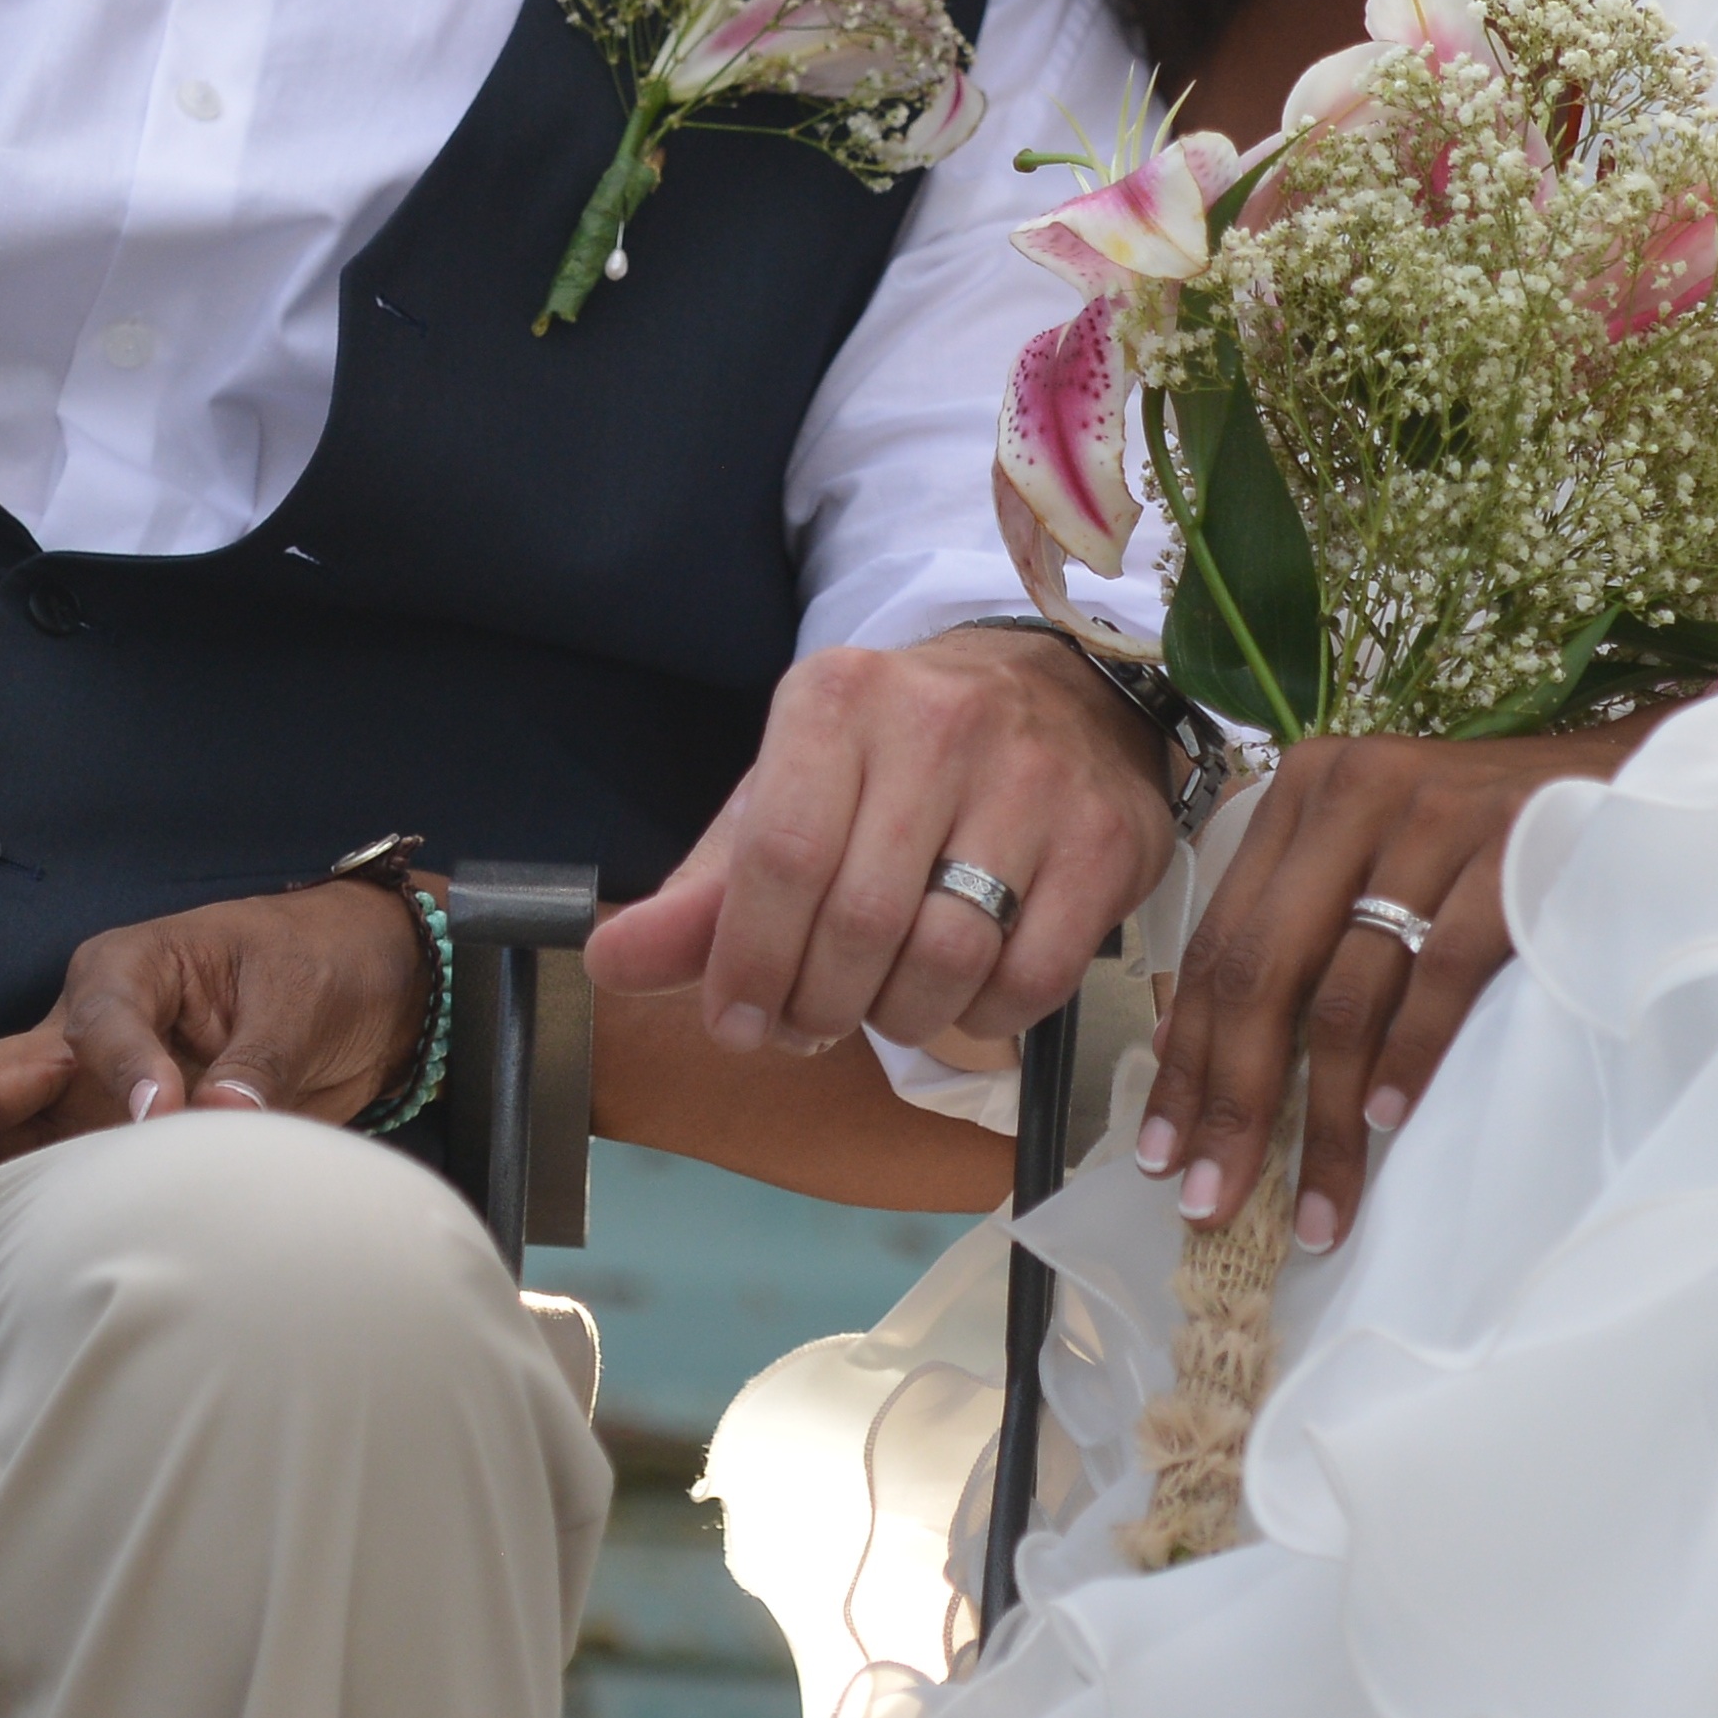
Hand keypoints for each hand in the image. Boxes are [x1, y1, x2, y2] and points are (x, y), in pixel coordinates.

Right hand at [0, 881, 434, 1222]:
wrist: (360, 992)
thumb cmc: (317, 970)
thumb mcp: (299, 998)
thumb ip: (259, 1057)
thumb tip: (221, 1109)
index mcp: (125, 972)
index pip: (96, 1023)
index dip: (122, 1070)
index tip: (161, 1117)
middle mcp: (76, 1037)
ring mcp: (74, 1099)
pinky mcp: (93, 1151)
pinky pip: (20, 1181)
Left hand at [582, 623, 1165, 1074]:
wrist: (1061, 694)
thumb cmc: (898, 764)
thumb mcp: (789, 797)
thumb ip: (703, 892)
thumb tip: (611, 963)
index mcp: (837, 701)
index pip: (779, 856)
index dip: (746, 964)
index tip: (735, 1024)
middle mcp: (940, 724)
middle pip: (858, 922)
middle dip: (818, 1006)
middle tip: (810, 1023)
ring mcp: (1035, 780)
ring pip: (946, 958)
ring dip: (899, 1018)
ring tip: (884, 1003)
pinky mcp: (1106, 840)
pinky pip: (1030, 979)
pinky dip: (983, 1019)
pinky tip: (965, 992)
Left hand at [1144, 726, 1632, 1251]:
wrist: (1624, 779)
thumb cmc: (1483, 838)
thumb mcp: (1373, 855)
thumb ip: (1296, 929)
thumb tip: (1198, 1058)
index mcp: (1300, 794)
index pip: (1217, 944)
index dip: (1183, 1058)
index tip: (1162, 1154)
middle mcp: (1352, 792)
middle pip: (1262, 973)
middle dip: (1233, 1103)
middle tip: (1215, 1198)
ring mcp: (1433, 818)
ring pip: (1345, 994)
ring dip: (1323, 1118)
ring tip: (1318, 1206)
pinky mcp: (1509, 851)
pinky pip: (1438, 975)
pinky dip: (1408, 1057)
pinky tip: (1387, 1120)